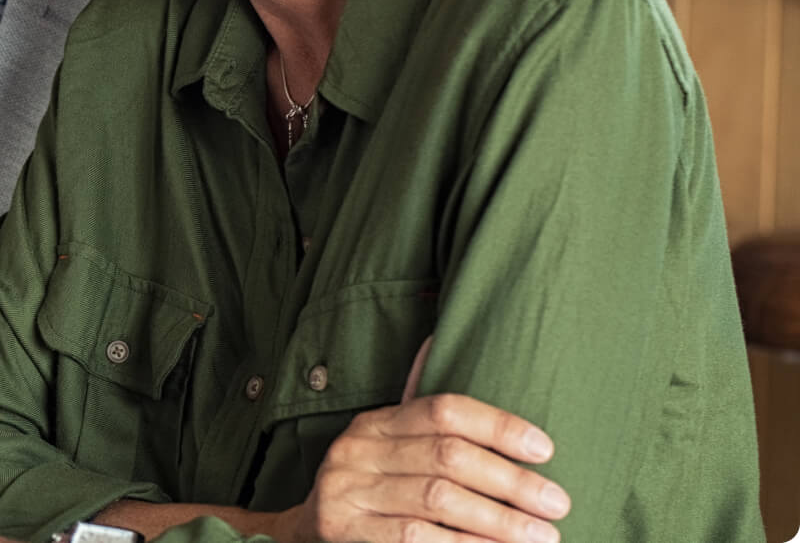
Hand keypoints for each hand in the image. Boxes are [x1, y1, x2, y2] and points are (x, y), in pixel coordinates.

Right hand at [276, 394, 570, 542]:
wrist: (305, 532)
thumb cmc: (372, 487)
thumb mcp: (390, 446)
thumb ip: (422, 414)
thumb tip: (437, 339)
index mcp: (377, 422)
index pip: (443, 410)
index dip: (498, 425)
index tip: (545, 449)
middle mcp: (358, 448)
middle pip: (447, 456)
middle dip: (511, 481)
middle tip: (557, 503)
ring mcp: (347, 488)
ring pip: (436, 498)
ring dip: (498, 520)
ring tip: (542, 536)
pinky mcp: (342, 528)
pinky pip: (413, 537)